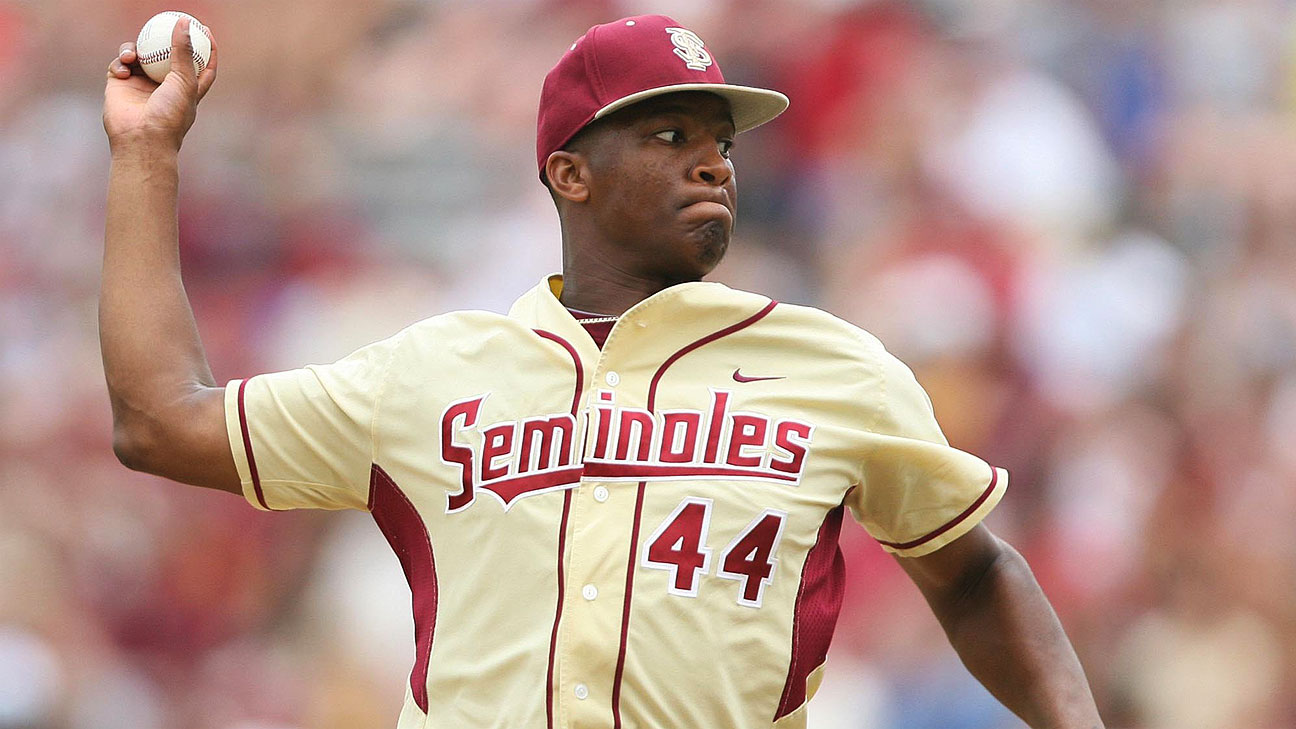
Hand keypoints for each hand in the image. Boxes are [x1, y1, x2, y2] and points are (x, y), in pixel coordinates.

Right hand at [104, 16, 217, 155]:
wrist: (141, 139)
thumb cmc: (169, 115)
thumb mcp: (184, 81)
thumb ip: (184, 52)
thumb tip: (184, 23)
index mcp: (187, 88)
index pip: (201, 65)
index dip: (206, 48)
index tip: (205, 29)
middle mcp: (164, 85)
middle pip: (166, 55)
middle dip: (166, 39)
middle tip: (166, 21)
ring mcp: (141, 84)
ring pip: (139, 55)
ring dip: (134, 49)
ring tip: (133, 55)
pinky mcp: (121, 85)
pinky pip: (119, 64)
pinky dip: (120, 63)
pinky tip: (123, 71)